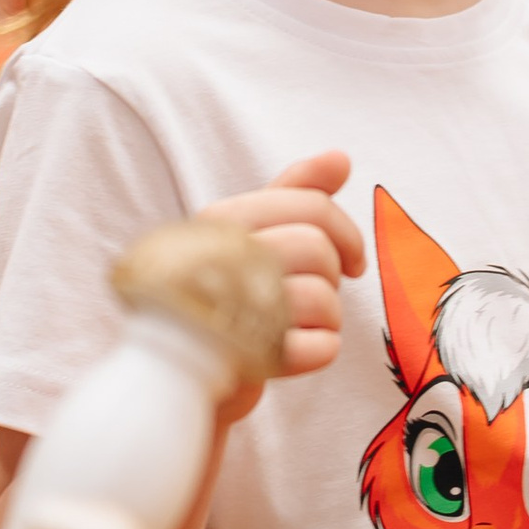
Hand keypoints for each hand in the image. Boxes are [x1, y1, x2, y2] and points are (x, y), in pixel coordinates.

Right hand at [200, 150, 364, 416]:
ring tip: (301, 325)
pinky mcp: (243, 363)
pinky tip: (299, 352)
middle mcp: (218, 257)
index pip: (311, 205)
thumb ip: (294, 192)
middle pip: (318, 247)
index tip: (351, 261)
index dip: (346, 232)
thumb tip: (342, 156)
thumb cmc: (220, 292)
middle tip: (316, 292)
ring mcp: (226, 310)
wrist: (177, 372)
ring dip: (328, 317)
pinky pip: (319, 348)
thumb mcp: (248, 232)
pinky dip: (321, 350)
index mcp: (218, 221)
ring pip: (321, 297)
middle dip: (332, 275)